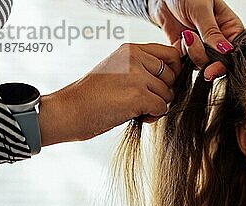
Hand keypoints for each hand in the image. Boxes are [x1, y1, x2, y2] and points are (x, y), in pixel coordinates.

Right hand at [39, 42, 181, 145]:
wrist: (70, 111)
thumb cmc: (94, 96)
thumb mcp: (119, 70)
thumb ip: (143, 67)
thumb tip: (175, 73)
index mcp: (130, 50)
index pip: (171, 54)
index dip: (173, 71)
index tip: (163, 83)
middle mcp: (134, 58)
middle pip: (172, 76)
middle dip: (163, 91)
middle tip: (142, 100)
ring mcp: (136, 76)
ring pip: (168, 94)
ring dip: (156, 106)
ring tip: (135, 108)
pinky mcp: (138, 95)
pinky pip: (161, 108)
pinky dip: (152, 116)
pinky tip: (136, 116)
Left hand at [148, 0, 243, 79]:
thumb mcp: (201, 10)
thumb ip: (212, 32)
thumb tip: (227, 51)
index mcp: (230, 29)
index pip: (234, 52)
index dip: (224, 63)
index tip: (213, 68)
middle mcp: (219, 41)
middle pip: (219, 63)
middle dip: (204, 57)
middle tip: (192, 45)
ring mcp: (204, 48)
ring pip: (203, 64)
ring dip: (192, 53)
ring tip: (186, 34)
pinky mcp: (189, 52)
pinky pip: (188, 63)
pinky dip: (182, 54)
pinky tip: (180, 38)